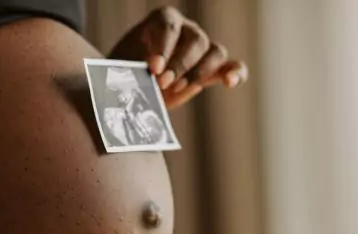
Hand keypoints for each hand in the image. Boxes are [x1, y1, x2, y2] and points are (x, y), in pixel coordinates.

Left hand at [109, 6, 247, 109]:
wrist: (132, 88)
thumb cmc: (126, 74)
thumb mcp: (122, 68)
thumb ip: (129, 68)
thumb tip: (130, 77)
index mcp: (162, 21)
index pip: (169, 25)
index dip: (163, 46)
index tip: (154, 68)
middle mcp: (186, 30)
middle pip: (195, 39)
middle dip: (180, 63)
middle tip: (162, 82)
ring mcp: (202, 49)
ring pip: (215, 52)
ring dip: (199, 72)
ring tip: (179, 88)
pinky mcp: (212, 70)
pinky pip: (232, 66)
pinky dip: (236, 73)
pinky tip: (230, 83)